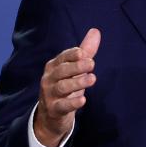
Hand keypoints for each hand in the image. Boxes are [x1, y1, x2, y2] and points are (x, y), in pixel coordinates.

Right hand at [34, 28, 100, 146]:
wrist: (51, 115)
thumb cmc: (65, 86)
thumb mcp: (75, 69)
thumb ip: (85, 51)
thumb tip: (95, 31)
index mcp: (54, 67)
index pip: (62, 58)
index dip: (71, 55)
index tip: (83, 52)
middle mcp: (50, 79)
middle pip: (62, 71)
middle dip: (76, 66)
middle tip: (92, 64)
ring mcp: (50, 95)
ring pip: (62, 87)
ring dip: (77, 83)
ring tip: (92, 79)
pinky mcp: (54, 109)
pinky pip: (63, 106)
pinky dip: (72, 103)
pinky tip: (83, 99)